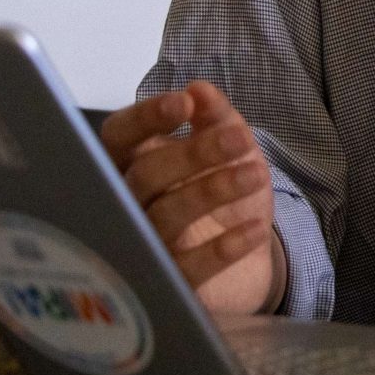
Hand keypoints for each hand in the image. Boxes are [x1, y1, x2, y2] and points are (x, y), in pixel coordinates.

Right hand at [98, 81, 279, 314]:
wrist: (246, 265)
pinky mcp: (170, 284)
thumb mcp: (231, 150)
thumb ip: (217, 118)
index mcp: (134, 163)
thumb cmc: (223, 196)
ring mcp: (146, 246)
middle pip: (143, 176)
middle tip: (239, 140)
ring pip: (163, 218)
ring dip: (211, 192)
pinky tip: (254, 229)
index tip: (184, 103)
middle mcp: (130, 204)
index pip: (118, 137)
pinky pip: (186, 269)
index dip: (145, 118)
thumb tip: (200, 90)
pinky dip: (221, 250)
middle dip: (191, 154)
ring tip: (256, 175)